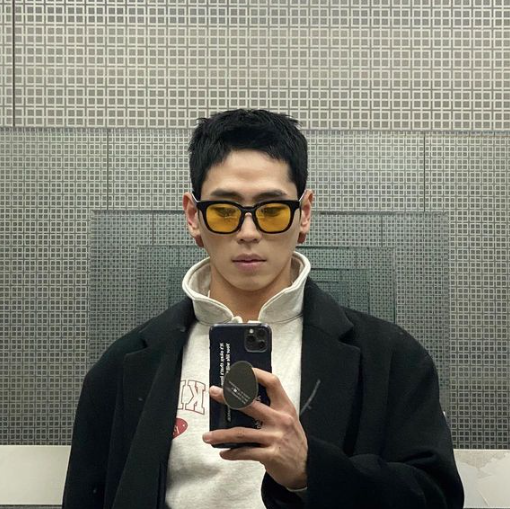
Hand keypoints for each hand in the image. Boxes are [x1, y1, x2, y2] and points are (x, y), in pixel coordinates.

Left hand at [202, 368, 307, 489]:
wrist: (305, 467)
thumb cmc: (293, 440)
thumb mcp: (288, 419)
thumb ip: (271, 408)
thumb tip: (244, 398)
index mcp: (285, 407)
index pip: (272, 383)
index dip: (256, 374)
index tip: (240, 371)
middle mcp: (280, 420)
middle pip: (250, 404)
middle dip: (228, 397)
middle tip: (214, 392)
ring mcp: (275, 438)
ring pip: (242, 433)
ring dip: (222, 434)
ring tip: (207, 435)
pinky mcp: (270, 455)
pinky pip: (245, 452)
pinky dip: (232, 452)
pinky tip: (223, 452)